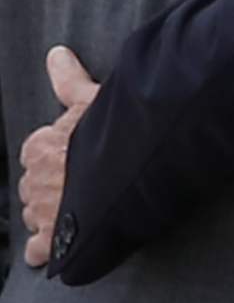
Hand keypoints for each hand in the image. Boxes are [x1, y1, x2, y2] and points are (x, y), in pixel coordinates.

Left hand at [19, 46, 99, 266]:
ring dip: (50, 211)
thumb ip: (70, 80)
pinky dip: (45, 247)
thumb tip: (55, 52)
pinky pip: (37, 250)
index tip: (77, 151)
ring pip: (34, 213)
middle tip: (83, 177)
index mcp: (40, 145)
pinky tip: (60, 241)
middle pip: (34, 182)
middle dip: (52, 181)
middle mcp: (34, 180)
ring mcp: (42, 212)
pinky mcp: (52, 242)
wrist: (129, 173)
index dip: (58, 150)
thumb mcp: (94, 100)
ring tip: (79, 205)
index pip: (37, 148)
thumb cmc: (115, 132)